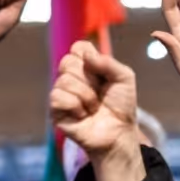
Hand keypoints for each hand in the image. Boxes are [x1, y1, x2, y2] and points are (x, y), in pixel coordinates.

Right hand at [50, 41, 139, 156]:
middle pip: (68, 62)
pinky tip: (83, 115)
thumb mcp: (125, 79)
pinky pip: (58, 96)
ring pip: (64, 80)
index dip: (91, 58)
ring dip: (86, 96)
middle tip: (99, 94)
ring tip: (94, 107)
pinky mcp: (55, 109)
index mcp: (85, 66)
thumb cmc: (121, 106)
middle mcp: (70, 76)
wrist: (119, 132)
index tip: (103, 74)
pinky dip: (76, 106)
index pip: (78, 47)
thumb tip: (87, 55)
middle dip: (90, 80)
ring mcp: (61, 92)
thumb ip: (109, 62)